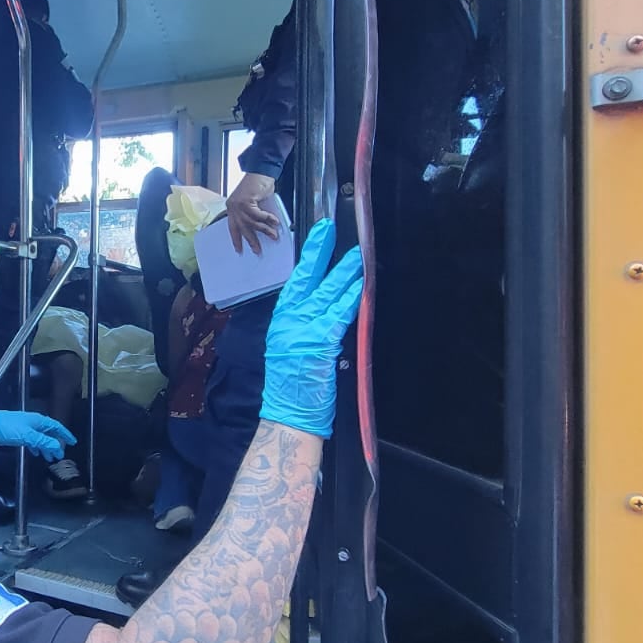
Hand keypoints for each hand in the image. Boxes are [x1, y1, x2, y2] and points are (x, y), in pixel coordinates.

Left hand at [0, 411, 76, 462]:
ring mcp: (26, 427)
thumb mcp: (29, 436)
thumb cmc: (10, 429)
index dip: (65, 434)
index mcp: (38, 420)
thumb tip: (59, 447)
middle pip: (49, 433)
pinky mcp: (18, 432)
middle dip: (55, 444)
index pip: (56, 426)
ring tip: (49, 458)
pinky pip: (32, 440)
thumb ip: (44, 442)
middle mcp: (34, 422)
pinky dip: (36, 446)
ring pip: (40, 437)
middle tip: (59, 455)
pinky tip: (36, 453)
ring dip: (46, 447)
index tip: (73, 442)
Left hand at [226, 172, 279, 253]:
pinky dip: (267, 219)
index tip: (239, 250)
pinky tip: (275, 222)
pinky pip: (258, 215)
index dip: (236, 240)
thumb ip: (255, 215)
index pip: (233, 227)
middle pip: (242, 228)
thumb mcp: (255, 203)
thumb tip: (263, 229)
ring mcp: (238, 204)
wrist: (261, 171)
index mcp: (232, 208)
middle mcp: (232, 207)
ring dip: (264, 230)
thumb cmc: (259, 186)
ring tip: (273, 236)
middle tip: (257, 250)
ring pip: (251, 223)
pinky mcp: (245, 201)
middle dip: (251, 240)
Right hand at [260, 219, 364, 436]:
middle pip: (308, 279)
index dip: (308, 258)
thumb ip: (303, 327)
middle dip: (321, 252)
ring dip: (345, 272)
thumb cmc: (290, 388)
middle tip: (331, 229)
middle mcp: (289, 320)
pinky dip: (351, 299)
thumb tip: (324, 309)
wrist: (287, 414)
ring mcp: (304, 329)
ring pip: (328, 293)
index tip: (318, 235)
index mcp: (281, 321)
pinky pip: (340, 314)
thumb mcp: (288, 349)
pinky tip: (361, 286)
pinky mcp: (320, 341)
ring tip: (359, 255)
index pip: (295, 282)